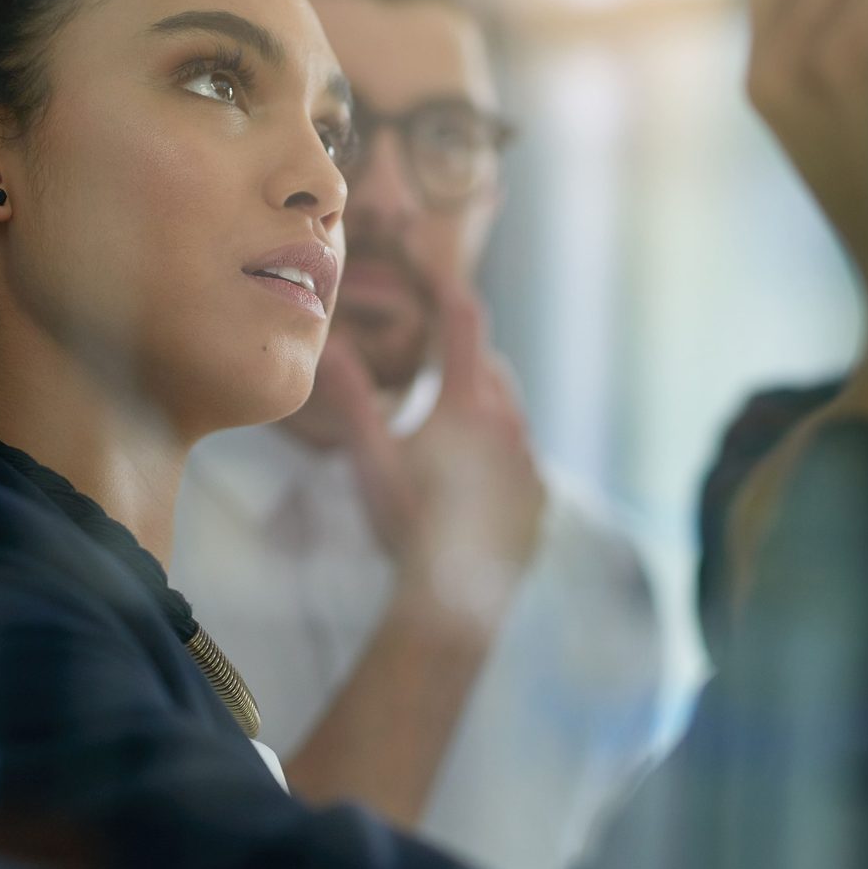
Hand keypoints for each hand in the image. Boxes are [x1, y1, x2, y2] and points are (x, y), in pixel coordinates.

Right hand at [318, 269, 546, 632]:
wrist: (453, 598)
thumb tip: (326, 349)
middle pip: (489, 369)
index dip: (449, 289)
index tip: (436, 269)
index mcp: (466, 404)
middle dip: (463, 361)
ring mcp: (530, 462)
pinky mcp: (541, 498)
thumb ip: (350, 400)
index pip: (463, 324)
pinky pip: (522, 459)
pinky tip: (472, 481)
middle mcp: (509, 423)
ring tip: (447, 429)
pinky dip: (499, 455)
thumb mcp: (369, 459)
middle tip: (431, 368)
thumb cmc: (405, 523)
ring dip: (482, 409)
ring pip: (509, 414)